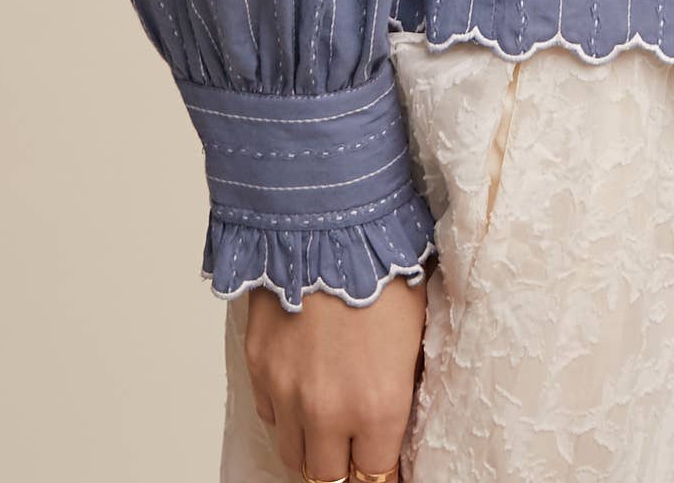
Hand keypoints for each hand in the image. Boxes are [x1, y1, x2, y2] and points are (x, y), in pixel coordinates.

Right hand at [242, 266, 429, 479]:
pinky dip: (285, 412)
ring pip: (293, 454)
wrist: (328, 216)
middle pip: (329, 478)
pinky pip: (269, 415)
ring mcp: (287, 391)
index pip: (376, 474)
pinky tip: (302, 387)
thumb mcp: (416, 328)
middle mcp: (329, 411)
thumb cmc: (381, 262)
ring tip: (327, 423)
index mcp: (379, 405)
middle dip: (345, 464)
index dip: (382, 469)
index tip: (383, 462)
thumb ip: (402, 383)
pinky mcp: (258, 366)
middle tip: (355, 447)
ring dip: (312, 445)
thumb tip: (399, 410)